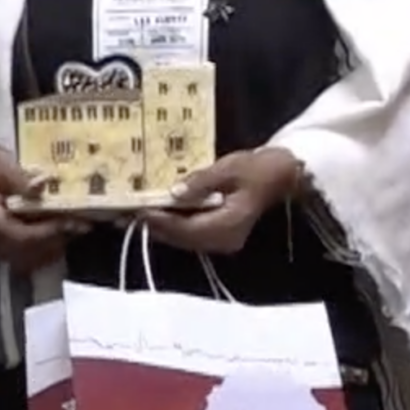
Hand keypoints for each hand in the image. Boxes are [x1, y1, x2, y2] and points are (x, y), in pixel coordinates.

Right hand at [0, 142, 85, 272]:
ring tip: (75, 228)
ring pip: (27, 259)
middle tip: (82, 225)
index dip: (48, 232)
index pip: (18, 236)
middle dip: (56, 240)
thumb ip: (18, 177)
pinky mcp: (2, 242)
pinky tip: (62, 233)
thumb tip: (41, 186)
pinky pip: (25, 256)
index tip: (73, 222)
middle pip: (26, 252)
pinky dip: (46, 249)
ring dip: (53, 247)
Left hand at [144, 148, 303, 254]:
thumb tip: (173, 192)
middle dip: (155, 226)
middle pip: (182, 239)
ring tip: (137, 215)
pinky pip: (192, 235)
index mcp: (229, 224)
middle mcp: (225, 240)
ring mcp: (224, 241)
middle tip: (126, 215)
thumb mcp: (230, 167)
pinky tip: (160, 215)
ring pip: (185, 240)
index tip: (136, 210)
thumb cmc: (259, 168)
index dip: (159, 220)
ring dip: (162, 228)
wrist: (283, 175)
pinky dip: (175, 226)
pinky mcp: (222, 236)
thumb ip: (201, 182)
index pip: (186, 228)